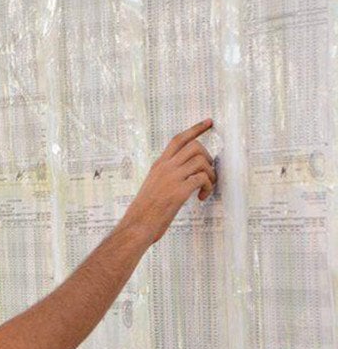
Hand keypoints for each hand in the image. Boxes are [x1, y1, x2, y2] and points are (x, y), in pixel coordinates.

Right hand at [120, 119, 215, 243]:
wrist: (137, 225)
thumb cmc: (144, 211)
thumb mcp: (152, 186)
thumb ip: (165, 176)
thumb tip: (184, 175)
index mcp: (159, 165)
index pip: (178, 139)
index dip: (196, 129)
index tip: (209, 123)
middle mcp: (165, 168)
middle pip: (195, 147)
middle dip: (208, 157)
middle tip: (207, 173)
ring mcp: (172, 178)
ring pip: (201, 161)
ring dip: (210, 174)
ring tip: (206, 187)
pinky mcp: (178, 191)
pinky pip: (202, 179)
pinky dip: (207, 187)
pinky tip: (201, 198)